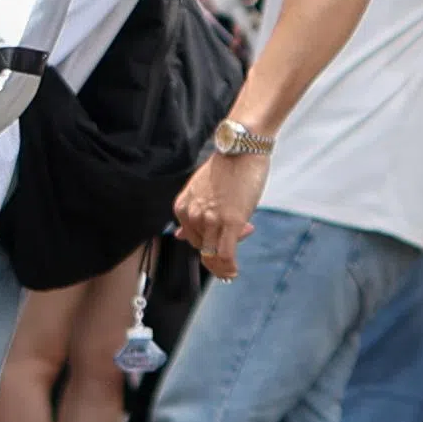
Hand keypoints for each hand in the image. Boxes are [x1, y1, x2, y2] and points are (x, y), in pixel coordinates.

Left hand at [173, 154, 252, 277]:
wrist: (242, 149)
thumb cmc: (227, 167)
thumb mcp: (200, 190)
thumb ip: (191, 213)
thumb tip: (180, 235)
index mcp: (182, 208)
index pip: (192, 238)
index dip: (209, 240)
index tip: (229, 232)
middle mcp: (193, 216)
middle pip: (202, 248)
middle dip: (220, 250)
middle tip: (241, 237)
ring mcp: (211, 220)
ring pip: (212, 256)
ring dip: (223, 265)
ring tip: (233, 268)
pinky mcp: (231, 222)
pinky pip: (226, 254)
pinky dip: (228, 268)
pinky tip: (233, 272)